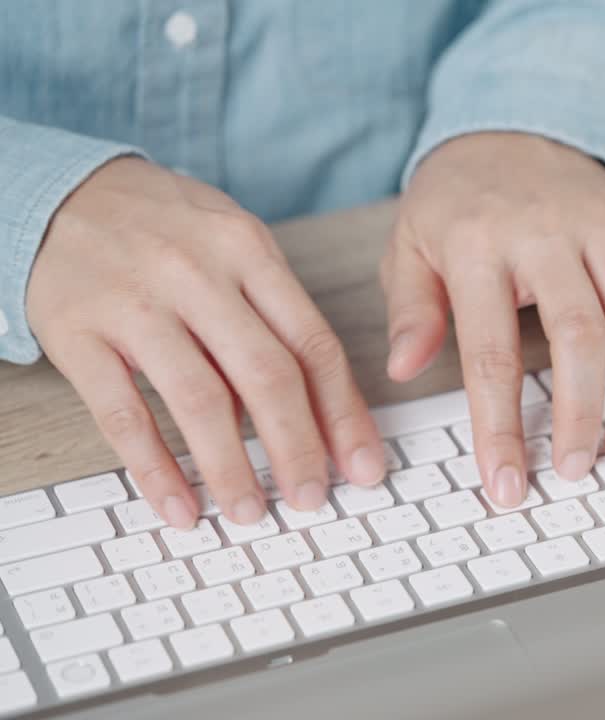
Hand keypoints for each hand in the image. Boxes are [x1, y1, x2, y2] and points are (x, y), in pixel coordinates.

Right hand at [27, 158, 384, 528]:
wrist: (60, 191)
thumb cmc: (164, 227)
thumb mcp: (233, 243)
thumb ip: (275, 313)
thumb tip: (321, 408)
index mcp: (248, 250)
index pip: (313, 344)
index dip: (344, 414)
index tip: (362, 465)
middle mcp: (197, 274)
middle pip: (266, 375)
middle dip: (297, 447)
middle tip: (311, 499)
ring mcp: (134, 304)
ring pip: (199, 400)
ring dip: (231, 468)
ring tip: (250, 512)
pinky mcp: (77, 333)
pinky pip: (123, 414)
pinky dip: (155, 469)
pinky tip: (179, 505)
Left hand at [383, 132, 604, 506]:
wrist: (512, 122)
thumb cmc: (458, 200)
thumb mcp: (410, 243)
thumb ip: (411, 308)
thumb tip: (405, 370)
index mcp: (479, 243)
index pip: (490, 352)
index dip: (499, 427)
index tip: (505, 485)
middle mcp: (549, 232)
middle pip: (580, 334)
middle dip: (581, 414)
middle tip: (576, 471)